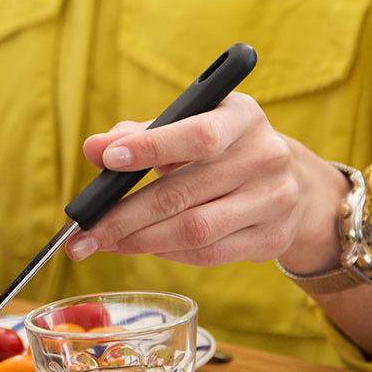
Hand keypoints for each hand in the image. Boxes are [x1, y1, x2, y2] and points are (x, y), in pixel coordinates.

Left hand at [64, 93, 345, 268]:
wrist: (287, 179)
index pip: (198, 135)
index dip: (151, 147)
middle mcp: (266, 157)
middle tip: (84, 232)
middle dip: (124, 216)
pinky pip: (208, 254)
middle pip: (184, 193)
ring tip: (104, 243)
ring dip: (140, 241)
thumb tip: (94, 148)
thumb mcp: (186, 126)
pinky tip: (141, 248)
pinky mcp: (272, 238)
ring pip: (194, 231)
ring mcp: (275, 201)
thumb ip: (139, 135)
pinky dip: (167, 253)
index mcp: (243, 117)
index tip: (108, 160)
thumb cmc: (219, 148)